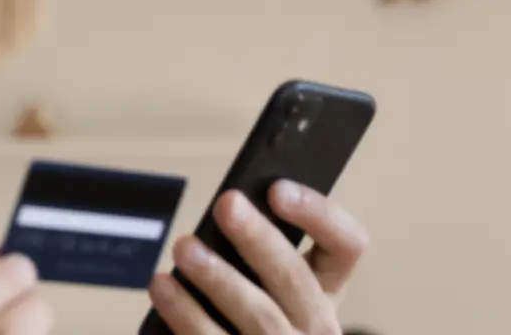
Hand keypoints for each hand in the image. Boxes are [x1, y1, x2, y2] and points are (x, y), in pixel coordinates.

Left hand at [148, 180, 368, 334]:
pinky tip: (163, 289)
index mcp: (328, 289)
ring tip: (184, 247)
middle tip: (226, 205)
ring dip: (218, 277)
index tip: (277, 189)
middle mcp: (316, 324)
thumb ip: (259, 253)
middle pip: (295, 278)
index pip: (347, 245)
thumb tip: (227, 211)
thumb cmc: (259, 320)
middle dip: (259, 239)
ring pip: (257, 313)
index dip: (318, 214)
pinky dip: (185, 314)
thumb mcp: (274, 288)